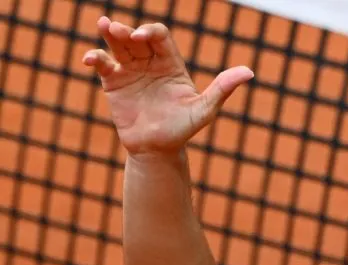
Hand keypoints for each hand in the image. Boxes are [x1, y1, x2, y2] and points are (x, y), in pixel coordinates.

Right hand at [82, 16, 252, 156]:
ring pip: (118, 45)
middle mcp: (150, 63)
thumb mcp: (204, 109)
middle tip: (119, 30)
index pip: (161, 38)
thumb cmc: (183, 129)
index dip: (152, 32)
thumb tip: (249, 72)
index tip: (143, 36)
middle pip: (137, 37)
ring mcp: (131, 71)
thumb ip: (223, 89)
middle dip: (128, 30)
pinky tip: (90, 59)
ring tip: (104, 25)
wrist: (157, 150)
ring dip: (110, 33)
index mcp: (171, 64)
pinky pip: (103, 64)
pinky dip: (95, 58)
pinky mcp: (114, 83)